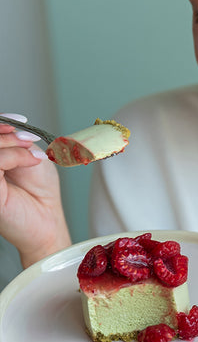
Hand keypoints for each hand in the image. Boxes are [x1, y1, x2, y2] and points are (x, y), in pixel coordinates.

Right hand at [0, 113, 70, 265]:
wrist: (48, 220)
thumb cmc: (39, 192)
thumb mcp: (29, 157)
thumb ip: (16, 141)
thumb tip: (10, 126)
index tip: (19, 122)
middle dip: (5, 133)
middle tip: (28, 139)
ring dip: (11, 143)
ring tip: (32, 153)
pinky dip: (15, 155)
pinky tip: (32, 160)